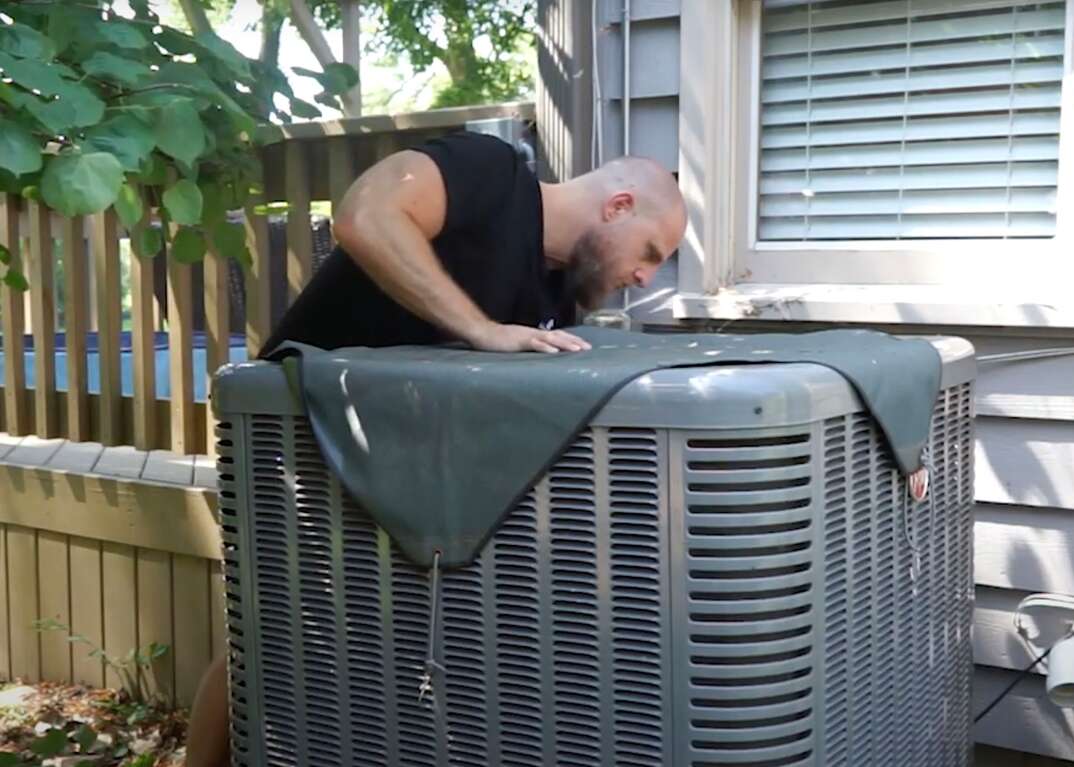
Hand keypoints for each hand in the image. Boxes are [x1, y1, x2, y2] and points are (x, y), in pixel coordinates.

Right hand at [467, 323, 591, 353]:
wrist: (483, 333)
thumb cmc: (500, 340)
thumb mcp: (519, 343)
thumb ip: (531, 346)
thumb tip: (544, 352)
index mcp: (535, 334)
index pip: (558, 335)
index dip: (572, 339)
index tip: (585, 346)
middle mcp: (535, 333)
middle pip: (559, 335)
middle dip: (574, 341)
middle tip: (589, 348)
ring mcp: (527, 336)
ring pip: (550, 338)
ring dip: (565, 344)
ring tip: (578, 350)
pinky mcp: (519, 341)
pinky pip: (534, 344)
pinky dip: (545, 347)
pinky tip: (554, 351)